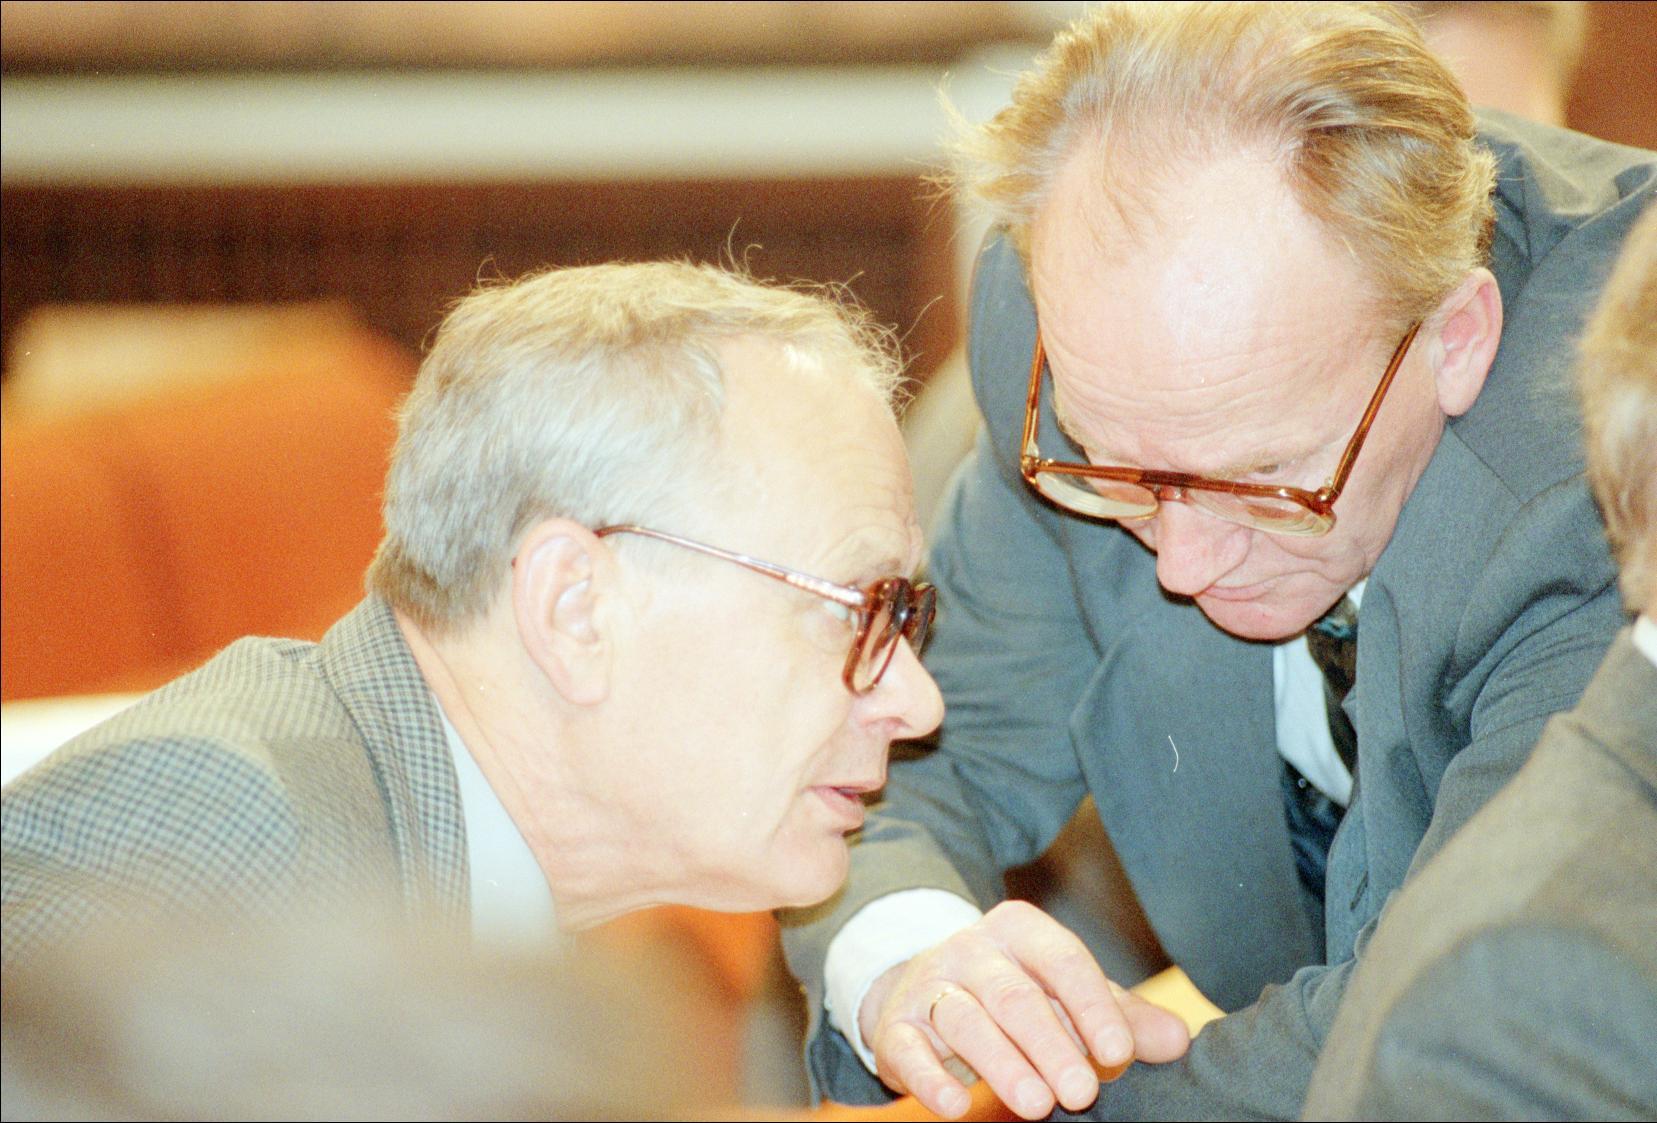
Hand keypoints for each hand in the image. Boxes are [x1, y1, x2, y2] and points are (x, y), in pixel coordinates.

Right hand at [858, 901, 1190, 1119]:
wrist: (923, 988)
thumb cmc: (1016, 993)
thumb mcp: (1068, 995)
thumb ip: (1122, 1017)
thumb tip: (1178, 1042)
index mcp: (1020, 930)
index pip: (1063, 961)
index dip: (1092, 1006)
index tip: (1120, 1053)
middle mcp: (971, 950)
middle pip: (1014, 996)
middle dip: (1050, 1045)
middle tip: (1082, 1093)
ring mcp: (929, 985)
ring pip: (965, 1021)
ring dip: (1002, 1065)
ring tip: (1037, 1105)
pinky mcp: (895, 1026)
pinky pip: (909, 1050)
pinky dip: (929, 1079)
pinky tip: (955, 1106)